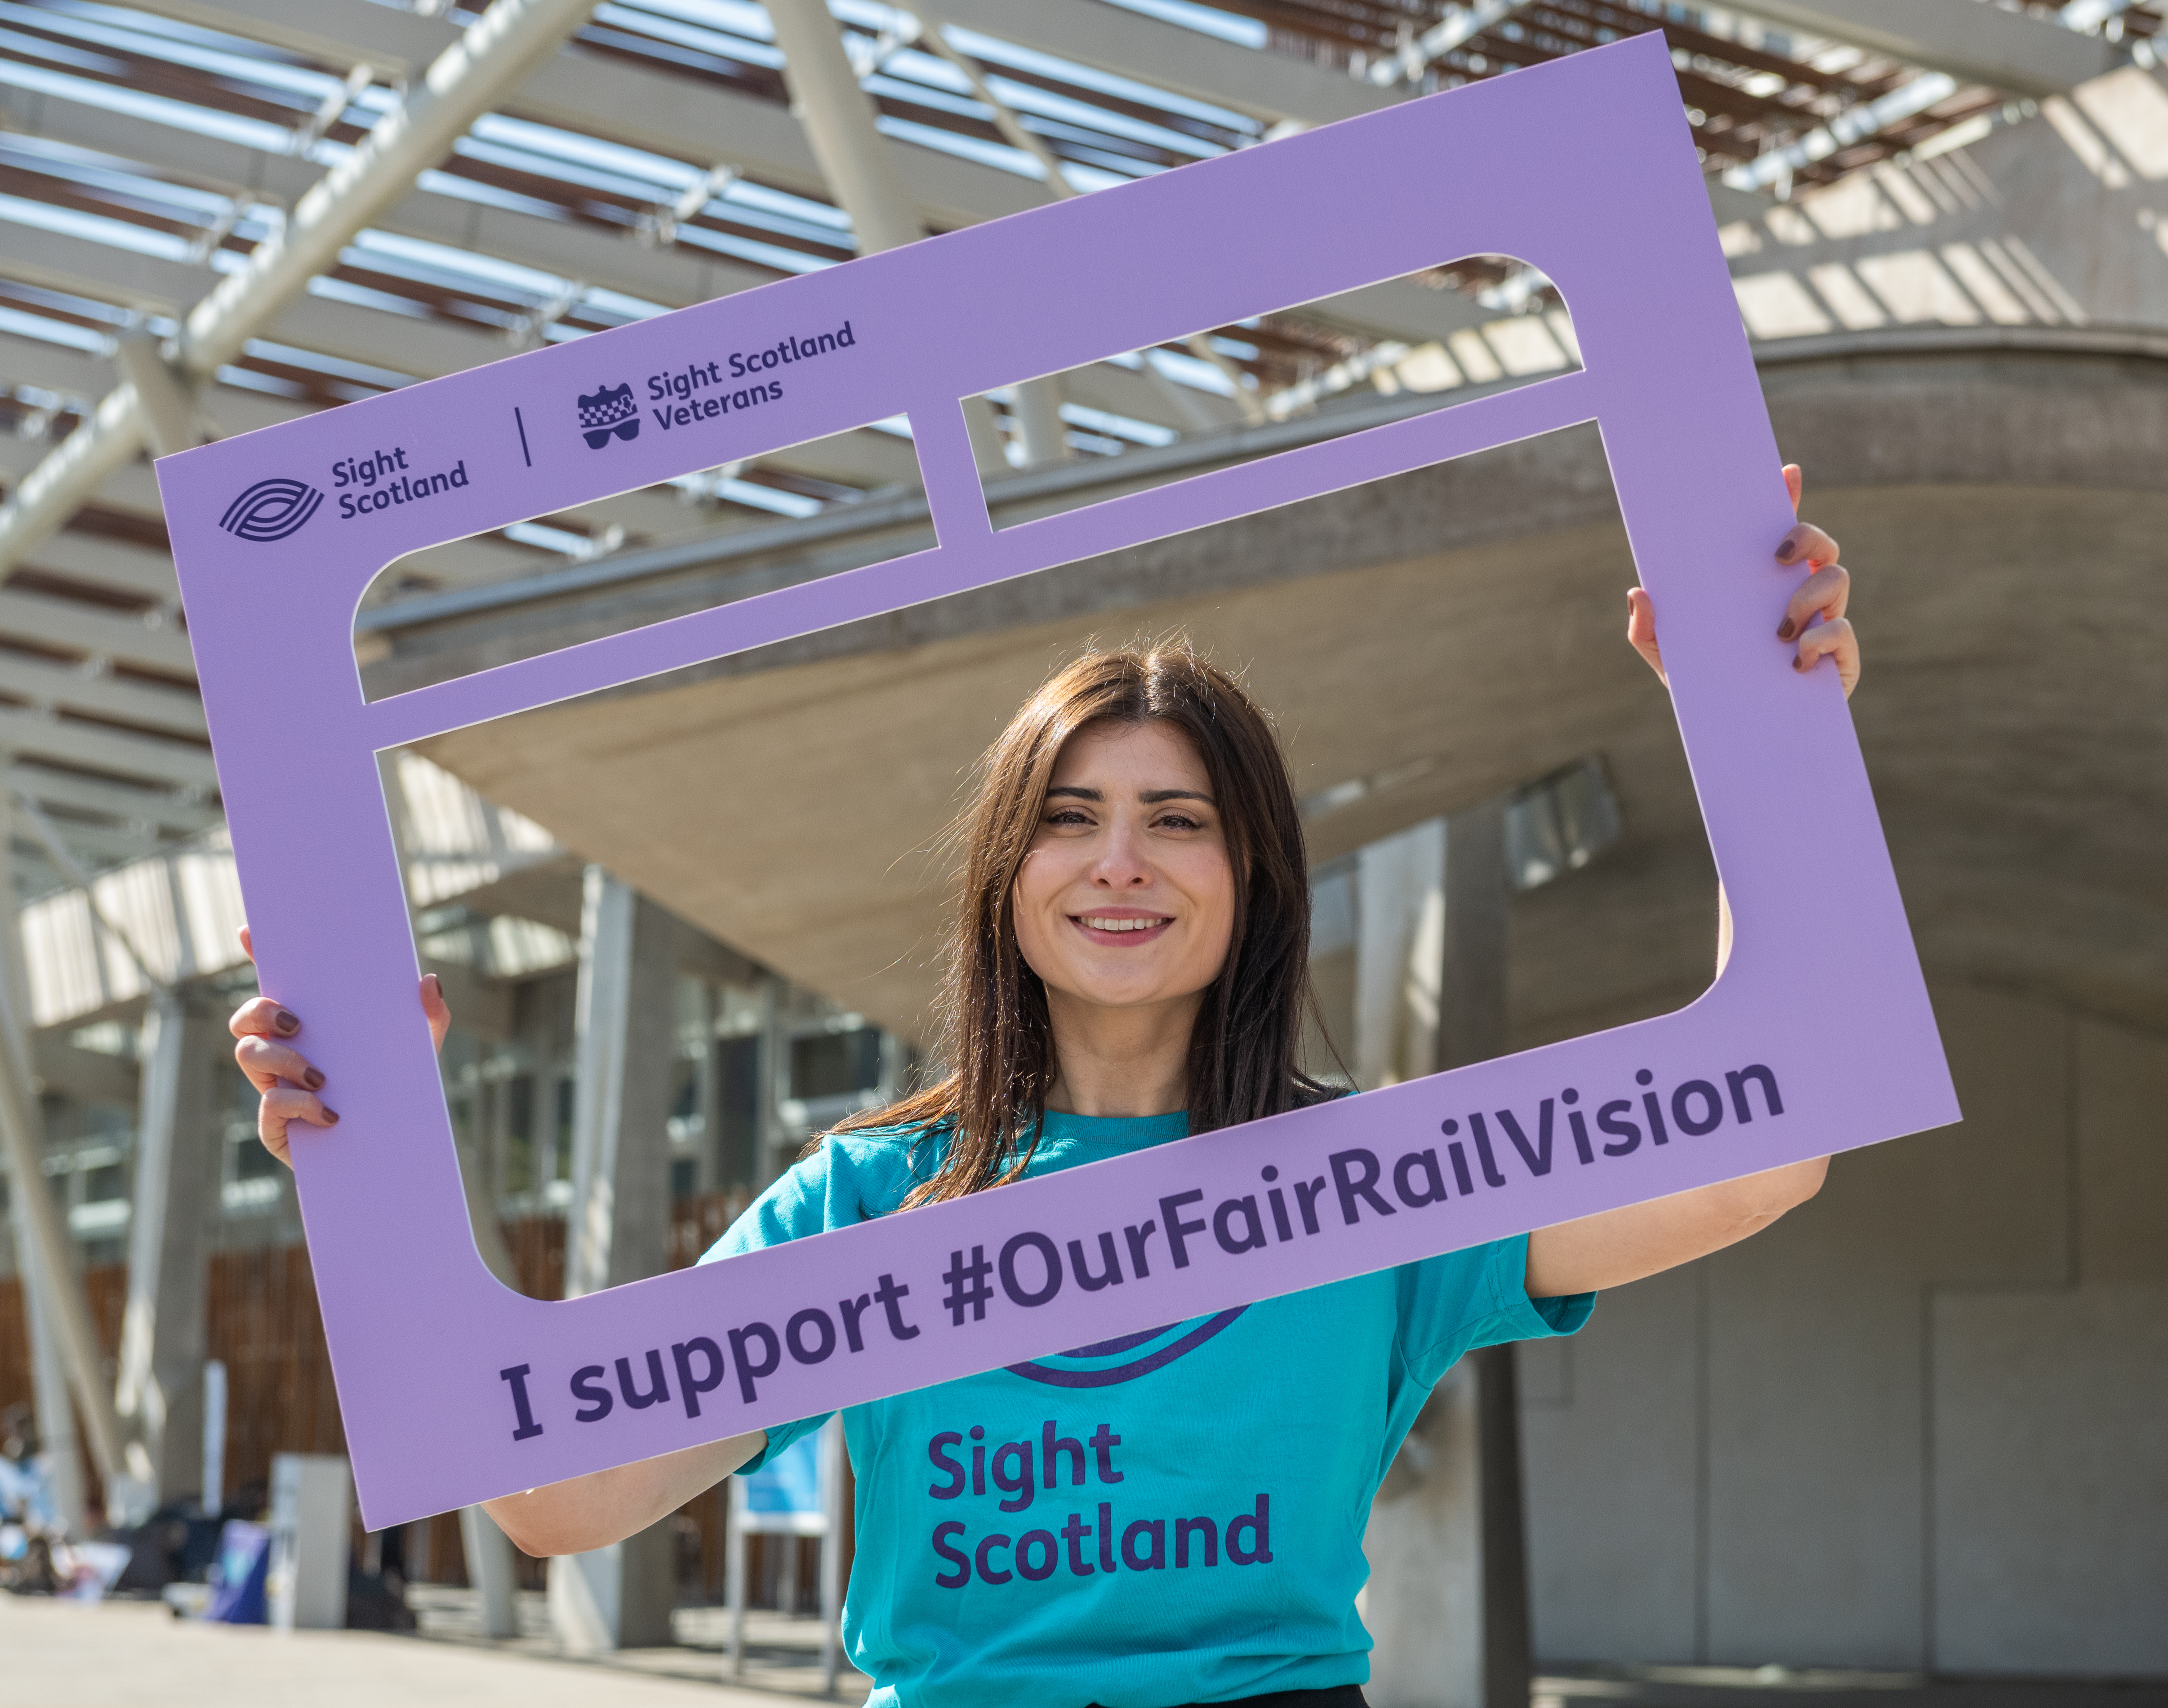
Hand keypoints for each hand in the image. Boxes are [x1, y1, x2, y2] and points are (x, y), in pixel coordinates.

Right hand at [228, 925, 451, 1167]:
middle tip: (296, 1021)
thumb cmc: (398, 1095)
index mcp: (312, 1028)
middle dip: (260, 1010)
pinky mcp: (274, 1125)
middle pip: (246, 1016)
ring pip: (248, 1053)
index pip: (277, 986)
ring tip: (320, 1076)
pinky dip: (299, 1105)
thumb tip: (429, 981)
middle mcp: (283, 1052)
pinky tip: (330, 1113)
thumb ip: (429, 1017)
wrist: (391, 1154)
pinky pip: (269, 1104)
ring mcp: (273, 1086)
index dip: (258, 956)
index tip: (250, 932)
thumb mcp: (420, 1054)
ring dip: (281, 1059)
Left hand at [1626, 463, 1858, 697]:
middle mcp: (1798, 595)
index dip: (1786, 498)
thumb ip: (1648, 630)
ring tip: (1779, 630)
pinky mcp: (1840, 657)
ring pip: (1836, 578)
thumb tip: (1640, 592)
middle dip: (1808, 536)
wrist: (1738, 736)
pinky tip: (1795, 659)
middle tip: (1778, 555)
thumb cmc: (1707, 686)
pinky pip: (1843, 631)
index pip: (1780, 534)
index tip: (1785, 472)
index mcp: (1761, 586)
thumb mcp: (1669, 658)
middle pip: (1821, 544)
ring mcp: (1824, 622)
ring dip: (1808, 596)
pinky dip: (1821, 640)